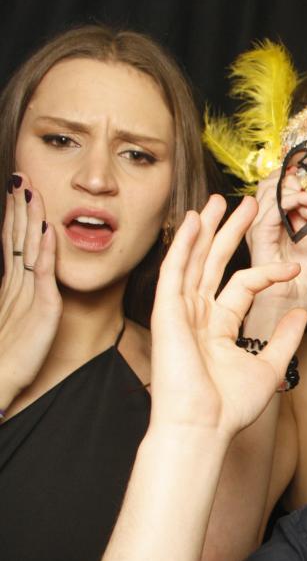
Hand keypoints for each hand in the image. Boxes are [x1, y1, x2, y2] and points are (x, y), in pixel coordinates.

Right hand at [0, 174, 59, 406]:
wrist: (0, 382)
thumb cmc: (10, 356)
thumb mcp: (16, 319)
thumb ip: (20, 297)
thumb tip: (23, 274)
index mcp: (10, 286)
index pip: (12, 243)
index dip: (15, 216)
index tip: (18, 191)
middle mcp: (15, 285)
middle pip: (17, 237)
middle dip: (20, 207)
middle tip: (22, 178)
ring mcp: (27, 294)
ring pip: (29, 248)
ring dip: (31, 218)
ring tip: (32, 190)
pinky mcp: (41, 308)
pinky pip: (43, 273)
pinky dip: (45, 250)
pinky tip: (48, 229)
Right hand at [149, 194, 306, 437]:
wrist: (203, 427)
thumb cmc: (230, 407)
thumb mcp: (269, 366)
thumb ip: (284, 338)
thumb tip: (301, 311)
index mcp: (219, 327)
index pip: (244, 285)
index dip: (269, 272)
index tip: (294, 266)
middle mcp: (198, 316)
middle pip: (214, 264)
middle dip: (229, 233)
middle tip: (244, 205)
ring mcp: (180, 313)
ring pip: (194, 261)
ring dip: (206, 230)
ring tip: (219, 200)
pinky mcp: (167, 313)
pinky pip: (175, 272)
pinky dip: (184, 245)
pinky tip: (195, 221)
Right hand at [244, 168, 306, 324]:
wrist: (294, 305)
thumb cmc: (302, 279)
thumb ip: (306, 217)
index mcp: (269, 223)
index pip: (273, 187)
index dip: (292, 178)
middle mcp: (259, 223)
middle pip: (268, 185)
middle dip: (293, 179)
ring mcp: (257, 230)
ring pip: (268, 192)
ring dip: (296, 190)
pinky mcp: (260, 239)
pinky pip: (272, 210)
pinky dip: (293, 202)